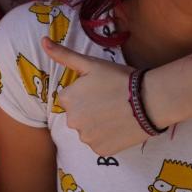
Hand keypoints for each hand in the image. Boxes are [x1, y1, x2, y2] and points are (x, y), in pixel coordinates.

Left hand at [42, 37, 147, 155]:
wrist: (148, 101)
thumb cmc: (118, 78)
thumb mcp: (90, 63)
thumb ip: (63, 55)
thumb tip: (42, 41)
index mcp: (67, 100)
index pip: (69, 98)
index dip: (85, 93)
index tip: (100, 89)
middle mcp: (72, 122)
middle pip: (77, 115)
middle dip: (88, 109)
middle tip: (109, 100)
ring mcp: (86, 138)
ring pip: (87, 130)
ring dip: (97, 124)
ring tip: (116, 112)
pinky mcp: (101, 151)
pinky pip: (99, 143)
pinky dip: (107, 137)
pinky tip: (119, 125)